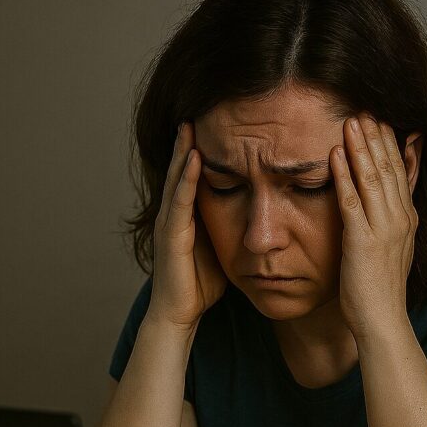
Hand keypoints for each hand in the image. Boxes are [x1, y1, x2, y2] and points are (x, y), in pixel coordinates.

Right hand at [148, 122, 227, 331]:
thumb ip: (231, 228)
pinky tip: (194, 159)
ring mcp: (170, 224)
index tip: (211, 126)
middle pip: (180, 170)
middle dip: (187, 142)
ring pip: (176, 180)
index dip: (199, 152)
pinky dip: (186, 179)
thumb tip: (257, 214)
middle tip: (197, 111)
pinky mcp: (171, 237)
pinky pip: (180, 202)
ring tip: (191, 124)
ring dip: (182, 151)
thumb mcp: (222, 248)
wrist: (179, 315)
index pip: (193, 177)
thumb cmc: (200, 286)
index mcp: (186, 217)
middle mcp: (174, 215)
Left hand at [330, 113, 417, 341]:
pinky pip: (352, 201)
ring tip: (351, 120)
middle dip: (377, 136)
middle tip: (365, 108)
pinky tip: (336, 154)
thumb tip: (385, 203)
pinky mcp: (363, 241)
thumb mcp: (392, 249)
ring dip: (362, 147)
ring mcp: (384, 229)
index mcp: (407, 220)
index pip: (401, 172)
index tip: (379, 120)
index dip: (389, 144)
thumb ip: (390, 221)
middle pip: (389, 168)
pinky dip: (345, 175)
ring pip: (373, 178)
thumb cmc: (380, 291)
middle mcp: (400, 219)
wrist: (382, 320)